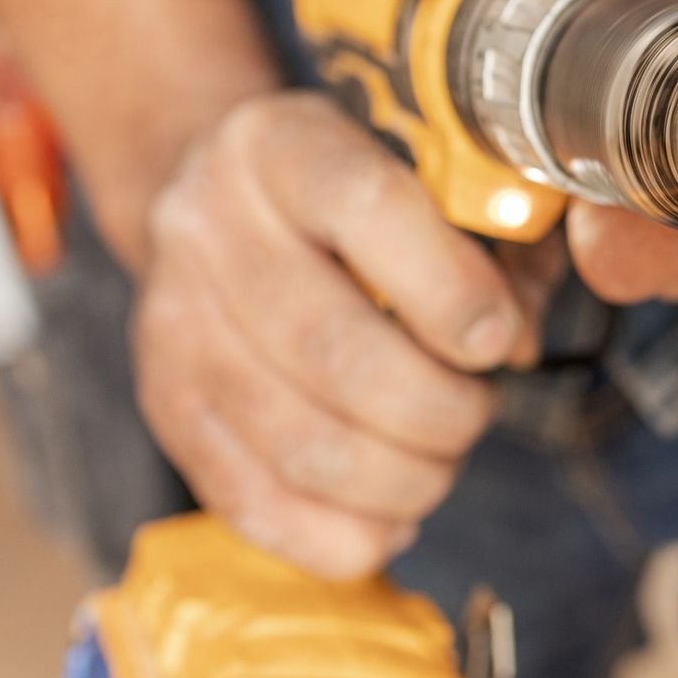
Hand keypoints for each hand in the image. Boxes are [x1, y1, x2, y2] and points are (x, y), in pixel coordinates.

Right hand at [132, 92, 538, 577]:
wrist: (224, 201)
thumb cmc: (364, 201)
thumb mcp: (437, 179)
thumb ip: (498, 244)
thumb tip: (512, 344)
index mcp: (280, 143)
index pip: (366, 206)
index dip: (448, 289)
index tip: (497, 341)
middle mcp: (206, 223)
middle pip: (331, 348)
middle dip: (438, 409)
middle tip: (476, 411)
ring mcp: (172, 320)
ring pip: (299, 441)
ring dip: (402, 478)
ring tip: (440, 461)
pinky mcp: (165, 404)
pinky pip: (254, 503)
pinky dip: (343, 534)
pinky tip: (392, 514)